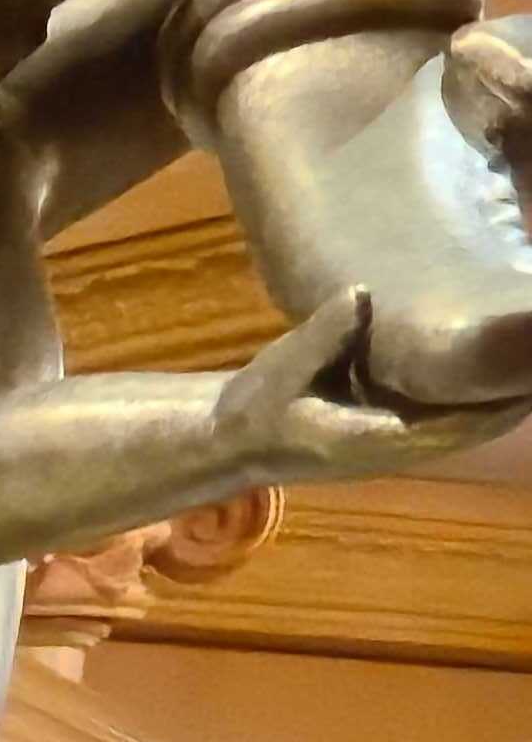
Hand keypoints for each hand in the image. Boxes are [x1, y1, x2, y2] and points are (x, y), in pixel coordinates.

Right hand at [215, 290, 508, 484]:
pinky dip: (490, 394)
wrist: (239, 440)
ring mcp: (405, 442)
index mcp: (370, 440)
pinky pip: (460, 415)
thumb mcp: (276, 373)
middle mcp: (399, 447)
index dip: (495, 402)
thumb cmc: (254, 411)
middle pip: (476, 426)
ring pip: (473, 423)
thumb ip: (319, 337)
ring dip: (510, 395)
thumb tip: (362, 294)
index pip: (451, 425)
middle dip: (516, 394)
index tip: (529, 374)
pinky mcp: (405, 429)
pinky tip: (511, 365)